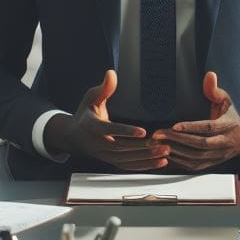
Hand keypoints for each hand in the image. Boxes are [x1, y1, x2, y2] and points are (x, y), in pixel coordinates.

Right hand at [43, 70, 169, 170]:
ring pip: (127, 160)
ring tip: (165, 153)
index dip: (125, 131)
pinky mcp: (111, 161)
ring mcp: (104, 155)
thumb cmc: (86, 113)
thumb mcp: (91, 98)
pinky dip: (144, 166)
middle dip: (143, 148)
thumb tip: (111, 73)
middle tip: (163, 144)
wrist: (74, 135)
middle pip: (122, 148)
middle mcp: (97, 143)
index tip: (143, 131)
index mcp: (91, 126)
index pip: (109, 130)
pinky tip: (160, 162)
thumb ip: (104, 88)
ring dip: (147, 158)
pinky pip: (128, 166)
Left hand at [153, 72, 239, 171]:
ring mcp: (218, 155)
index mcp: (227, 126)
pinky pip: (194, 166)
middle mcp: (223, 142)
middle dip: (177, 140)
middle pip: (200, 144)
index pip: (208, 127)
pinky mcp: (212, 163)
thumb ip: (214, 89)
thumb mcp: (225, 100)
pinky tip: (167, 155)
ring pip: (196, 157)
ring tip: (159, 144)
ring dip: (176, 151)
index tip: (174, 125)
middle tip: (158, 134)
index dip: (191, 127)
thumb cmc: (230, 116)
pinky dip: (179, 162)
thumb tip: (209, 75)